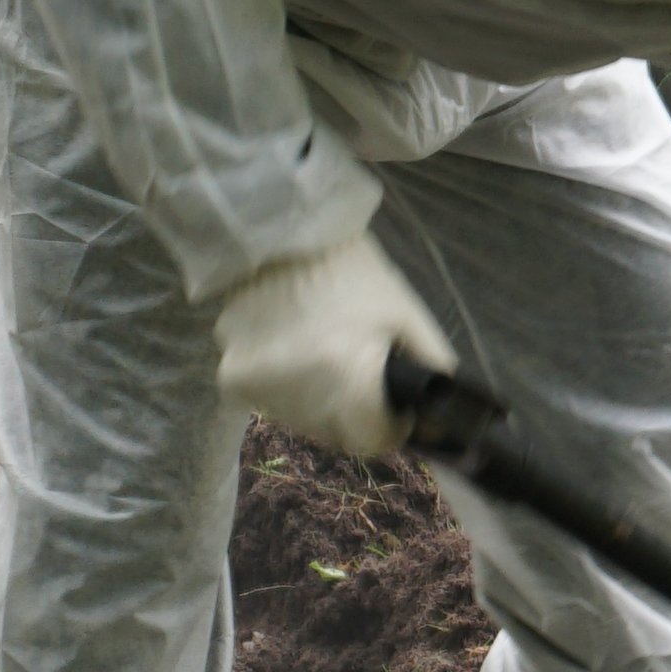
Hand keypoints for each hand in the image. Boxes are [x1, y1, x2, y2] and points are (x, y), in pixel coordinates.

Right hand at [212, 239, 449, 458]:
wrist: (276, 230)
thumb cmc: (349, 268)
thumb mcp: (404, 312)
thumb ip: (431, 367)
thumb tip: (439, 415)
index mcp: (345, 378)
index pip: (372, 442)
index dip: (390, 425)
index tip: (393, 403)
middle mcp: (296, 395)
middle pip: (337, 434)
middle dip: (355, 412)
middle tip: (359, 366)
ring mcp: (258, 389)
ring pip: (303, 420)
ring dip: (320, 401)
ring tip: (323, 350)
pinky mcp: (231, 379)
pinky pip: (271, 400)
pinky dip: (287, 384)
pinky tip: (292, 345)